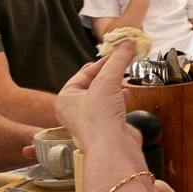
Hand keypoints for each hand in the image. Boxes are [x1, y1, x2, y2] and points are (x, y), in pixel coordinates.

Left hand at [56, 43, 139, 160]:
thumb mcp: (107, 81)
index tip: (117, 52)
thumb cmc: (99, 118)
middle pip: (93, 84)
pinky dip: (120, 99)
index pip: (84, 73)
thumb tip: (127, 43)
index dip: (102, 62)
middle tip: (121, 62)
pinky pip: (112, 108)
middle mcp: (75, 110)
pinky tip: (126, 93)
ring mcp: (91, 120)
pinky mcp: (106, 127)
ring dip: (115, 86)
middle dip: (108, 74)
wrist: (113, 148)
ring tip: (125, 75)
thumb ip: (118, 61)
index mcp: (66, 98)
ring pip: (103, 96)